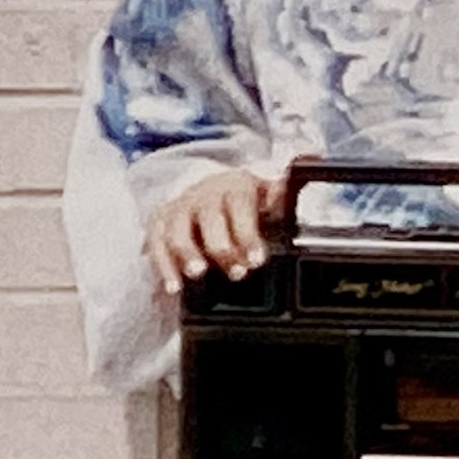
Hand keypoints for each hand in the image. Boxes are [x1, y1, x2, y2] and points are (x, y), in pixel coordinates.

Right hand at [147, 169, 283, 294]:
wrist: (211, 198)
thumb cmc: (243, 205)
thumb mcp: (267, 199)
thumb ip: (282, 196)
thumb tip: (302, 173)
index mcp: (236, 186)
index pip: (240, 204)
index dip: (246, 233)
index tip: (255, 260)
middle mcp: (205, 194)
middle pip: (208, 216)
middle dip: (221, 247)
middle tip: (235, 272)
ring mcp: (180, 208)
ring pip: (178, 228)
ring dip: (187, 252)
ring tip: (198, 273)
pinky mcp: (160, 224)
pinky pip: (156, 243)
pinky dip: (164, 265)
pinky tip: (174, 286)